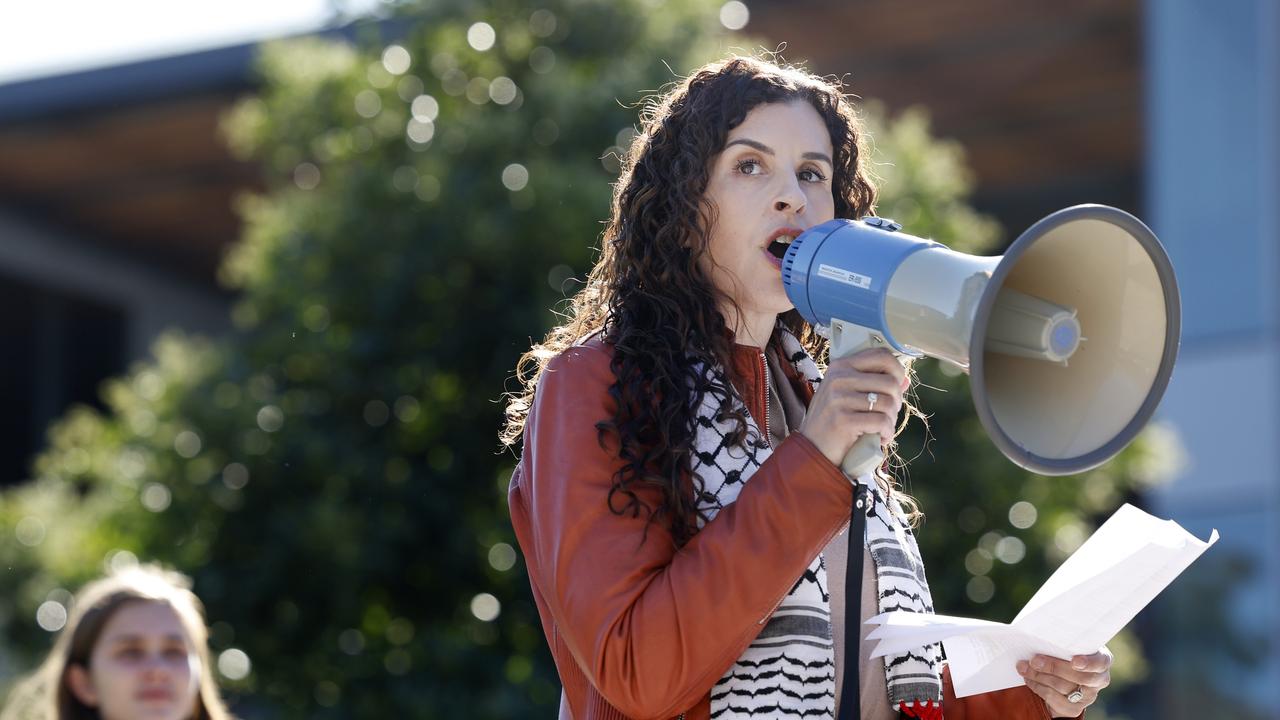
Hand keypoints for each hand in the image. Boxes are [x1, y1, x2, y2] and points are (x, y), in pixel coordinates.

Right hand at [797, 348, 905, 466]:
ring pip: (888, 403)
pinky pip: (881, 422)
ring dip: (891, 420)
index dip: (898, 371)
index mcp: (841, 366)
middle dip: (897, 402)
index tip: (897, 388)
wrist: (811, 449)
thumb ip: (873, 385)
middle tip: (888, 415)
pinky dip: (886, 433)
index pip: (882, 356)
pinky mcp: (843, 420)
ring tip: (882, 429)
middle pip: (890, 382)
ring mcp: (839, 398)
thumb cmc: (832, 421)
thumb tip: (905, 381)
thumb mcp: (847, 396)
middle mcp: (839, 378)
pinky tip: (880, 439)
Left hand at [1016, 648, 1111, 717]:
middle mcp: (1099, 679)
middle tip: (1035, 660)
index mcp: (1102, 659)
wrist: (1059, 673)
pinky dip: (1039, 688)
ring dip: (1040, 676)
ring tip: (1024, 667)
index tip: (1074, 661)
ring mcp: (1088, 696)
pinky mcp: (1074, 708)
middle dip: (1054, 667)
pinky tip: (1029, 679)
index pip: (1101, 662)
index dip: (1089, 663)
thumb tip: (1040, 633)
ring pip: (1064, 687)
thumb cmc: (1063, 650)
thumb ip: (1061, 639)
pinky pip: (1055, 700)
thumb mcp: (1066, 643)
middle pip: (1079, 676)